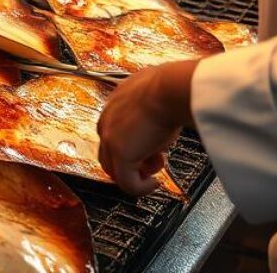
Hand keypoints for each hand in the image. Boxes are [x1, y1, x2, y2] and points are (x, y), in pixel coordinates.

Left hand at [98, 60, 197, 195]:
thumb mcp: (155, 99)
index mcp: (114, 108)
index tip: (151, 150)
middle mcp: (107, 122)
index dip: (134, 147)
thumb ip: (150, 109)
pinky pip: (127, 183)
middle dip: (133, 162)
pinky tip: (154, 183)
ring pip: (115, 170)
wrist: (169, 88)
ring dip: (137, 175)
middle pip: (109, 155)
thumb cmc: (168, 89)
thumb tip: (161, 115)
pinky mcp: (120, 154)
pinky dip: (141, 189)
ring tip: (156, 169)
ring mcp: (110, 139)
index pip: (113, 135)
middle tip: (154, 162)